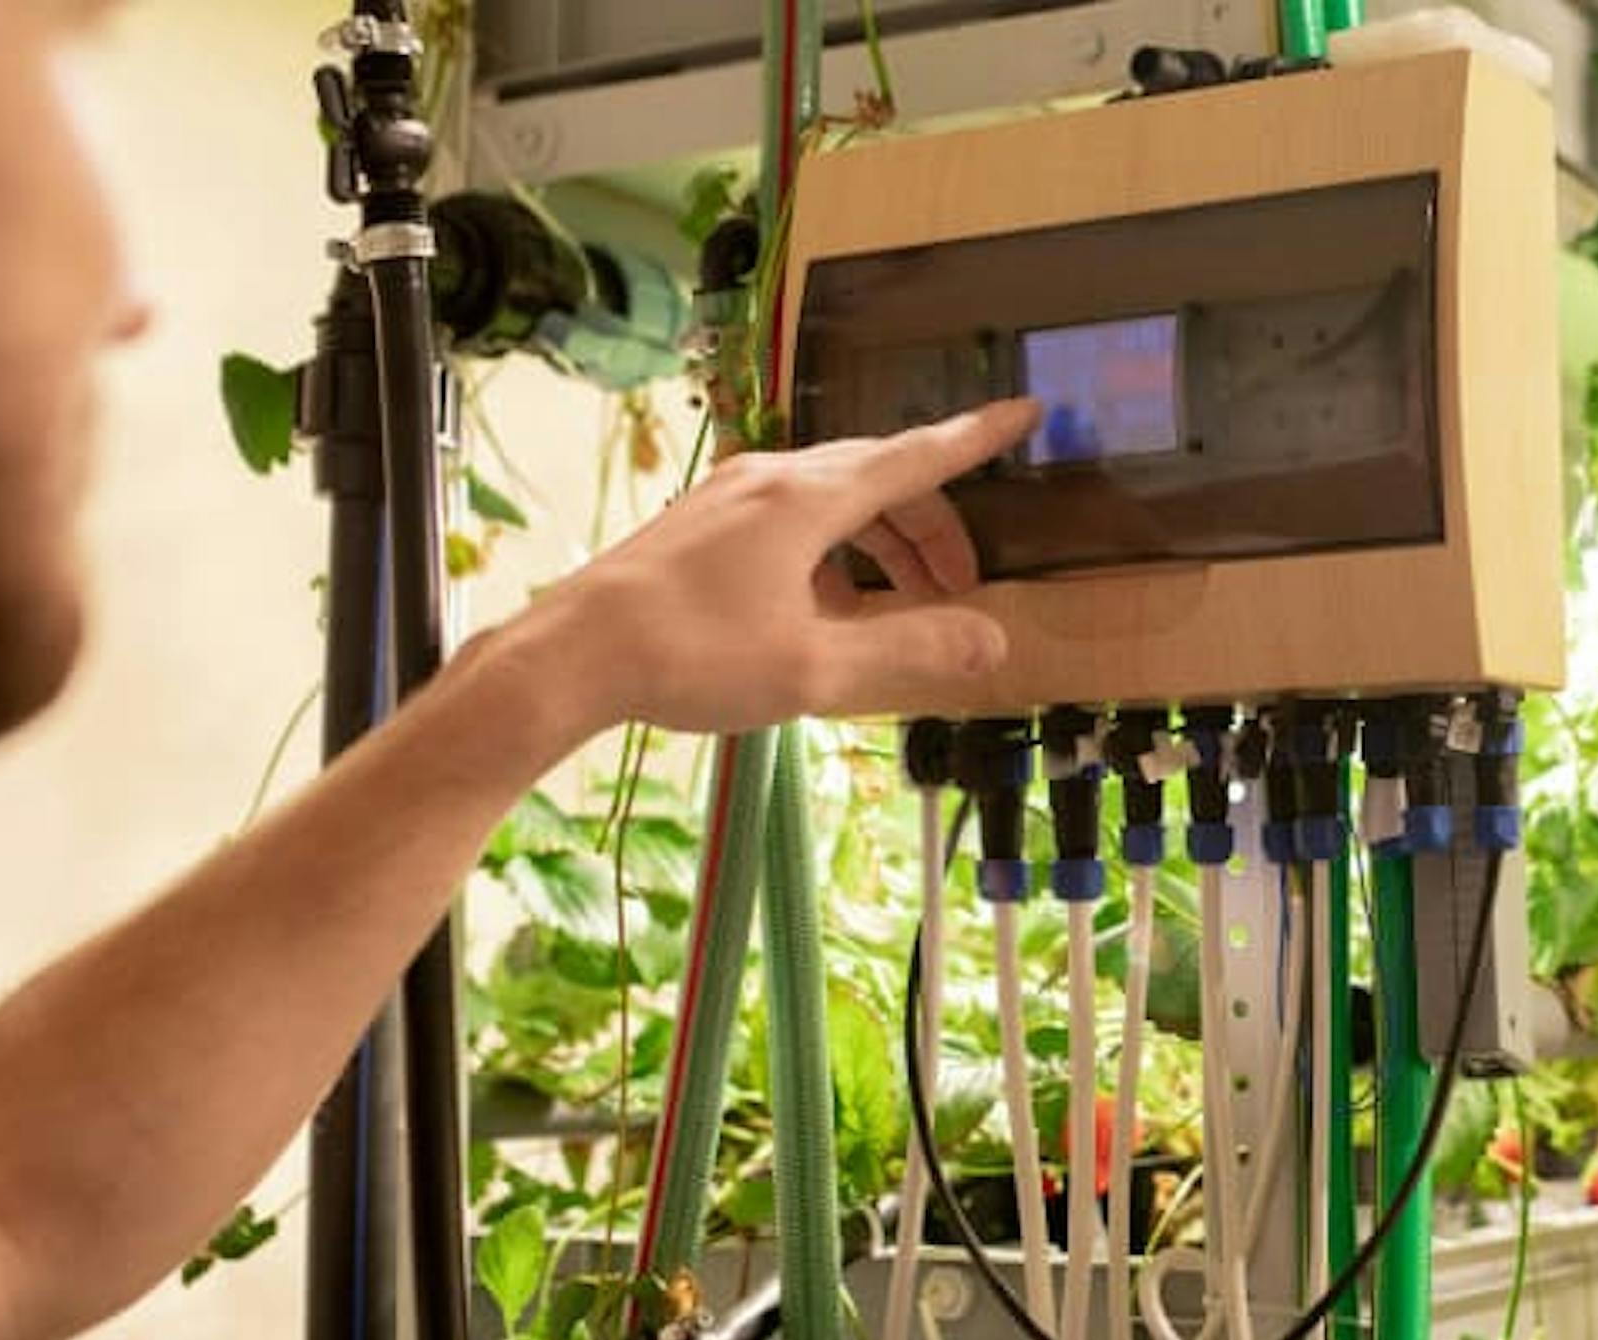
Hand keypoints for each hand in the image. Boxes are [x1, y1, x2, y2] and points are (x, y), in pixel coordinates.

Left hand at [528, 399, 1036, 733]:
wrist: (572, 657)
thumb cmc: (692, 657)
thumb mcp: (819, 669)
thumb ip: (913, 649)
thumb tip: (994, 641)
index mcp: (809, 499)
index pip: (916, 456)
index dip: (976, 438)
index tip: (1025, 412)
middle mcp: (772, 480)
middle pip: (879, 480)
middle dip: (933, 526)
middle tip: (963, 585)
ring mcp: (731, 497)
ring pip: (835, 499)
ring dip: (883, 544)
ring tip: (902, 610)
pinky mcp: (703, 524)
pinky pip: (792, 519)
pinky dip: (834, 553)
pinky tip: (830, 612)